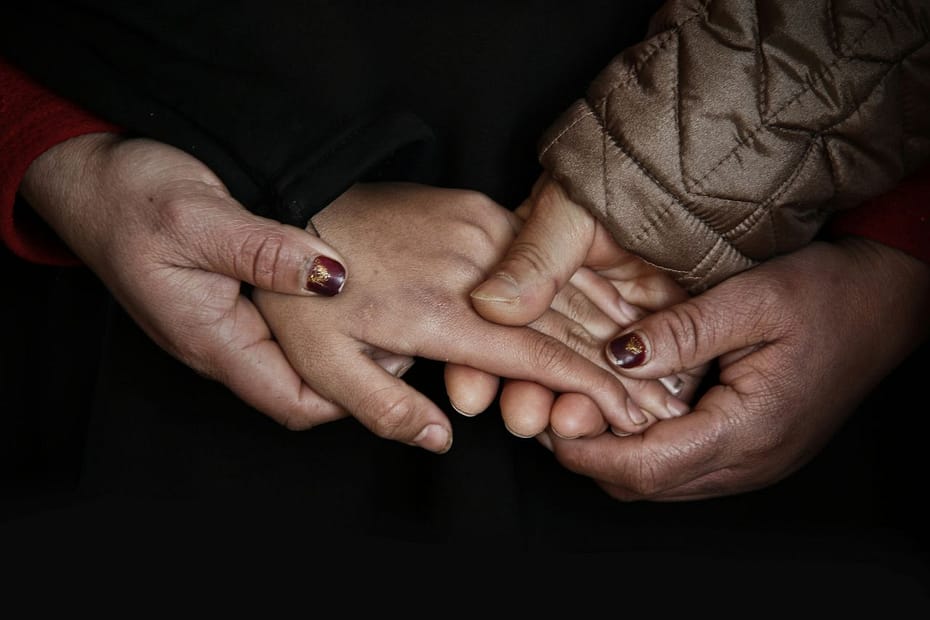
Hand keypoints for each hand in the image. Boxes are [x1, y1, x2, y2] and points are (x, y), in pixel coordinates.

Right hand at [19, 133, 364, 427]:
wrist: (88, 174)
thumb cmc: (131, 196)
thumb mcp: (201, 217)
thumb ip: (265, 251)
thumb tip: (333, 276)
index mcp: (213, 339)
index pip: (293, 402)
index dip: (350, 396)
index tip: (396, 362)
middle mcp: (222, 342)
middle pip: (301, 387)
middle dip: (355, 375)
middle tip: (405, 335)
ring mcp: (225, 322)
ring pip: (295, 356)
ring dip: (340, 345)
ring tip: (387, 312)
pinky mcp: (228, 297)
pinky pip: (282, 324)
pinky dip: (320, 315)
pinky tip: (346, 286)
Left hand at [252, 182, 686, 452]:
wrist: (293, 202)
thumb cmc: (305, 296)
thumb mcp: (324, 367)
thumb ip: (387, 408)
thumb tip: (444, 440)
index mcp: (439, 315)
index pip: (534, 358)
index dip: (588, 389)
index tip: (632, 413)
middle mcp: (471, 270)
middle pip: (563, 323)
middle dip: (617, 365)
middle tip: (661, 398)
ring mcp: (477, 231)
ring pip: (562, 284)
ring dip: (612, 324)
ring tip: (655, 356)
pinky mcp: (475, 208)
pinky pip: (543, 253)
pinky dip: (582, 282)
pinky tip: (613, 301)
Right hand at [465, 174, 705, 438]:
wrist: (694, 170)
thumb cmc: (621, 171)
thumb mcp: (568, 212)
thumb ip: (534, 259)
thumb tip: (491, 305)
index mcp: (530, 273)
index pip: (496, 327)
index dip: (477, 364)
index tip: (472, 397)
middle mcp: (566, 302)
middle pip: (538, 363)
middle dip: (529, 397)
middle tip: (527, 421)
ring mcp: (612, 320)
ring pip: (589, 376)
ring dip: (577, 406)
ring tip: (574, 426)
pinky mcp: (658, 330)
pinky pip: (644, 372)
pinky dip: (635, 395)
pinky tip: (624, 418)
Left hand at [548, 239, 929, 499]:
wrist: (888, 303)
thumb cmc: (831, 296)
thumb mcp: (753, 300)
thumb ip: (683, 332)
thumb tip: (616, 356)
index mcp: (749, 432)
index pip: (646, 468)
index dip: (587, 452)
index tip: (548, 420)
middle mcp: (748, 463)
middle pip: (645, 484)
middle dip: (590, 455)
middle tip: (553, 406)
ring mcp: (751, 462)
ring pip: (660, 479)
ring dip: (614, 451)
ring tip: (580, 401)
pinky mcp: (750, 449)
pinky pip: (682, 464)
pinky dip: (644, 443)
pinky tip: (626, 403)